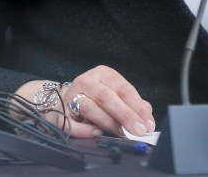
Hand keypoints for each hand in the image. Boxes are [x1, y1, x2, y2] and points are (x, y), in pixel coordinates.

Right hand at [15, 66, 154, 138]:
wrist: (59, 99)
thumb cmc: (93, 98)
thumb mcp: (114, 95)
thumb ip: (131, 104)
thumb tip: (146, 116)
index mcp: (103, 74)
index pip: (123, 88)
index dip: (137, 107)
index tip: (147, 123)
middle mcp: (86, 81)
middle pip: (107, 97)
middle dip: (125, 115)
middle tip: (138, 130)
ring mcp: (71, 95)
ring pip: (90, 108)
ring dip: (108, 122)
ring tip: (121, 133)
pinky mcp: (60, 112)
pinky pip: (71, 123)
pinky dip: (84, 130)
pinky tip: (96, 133)